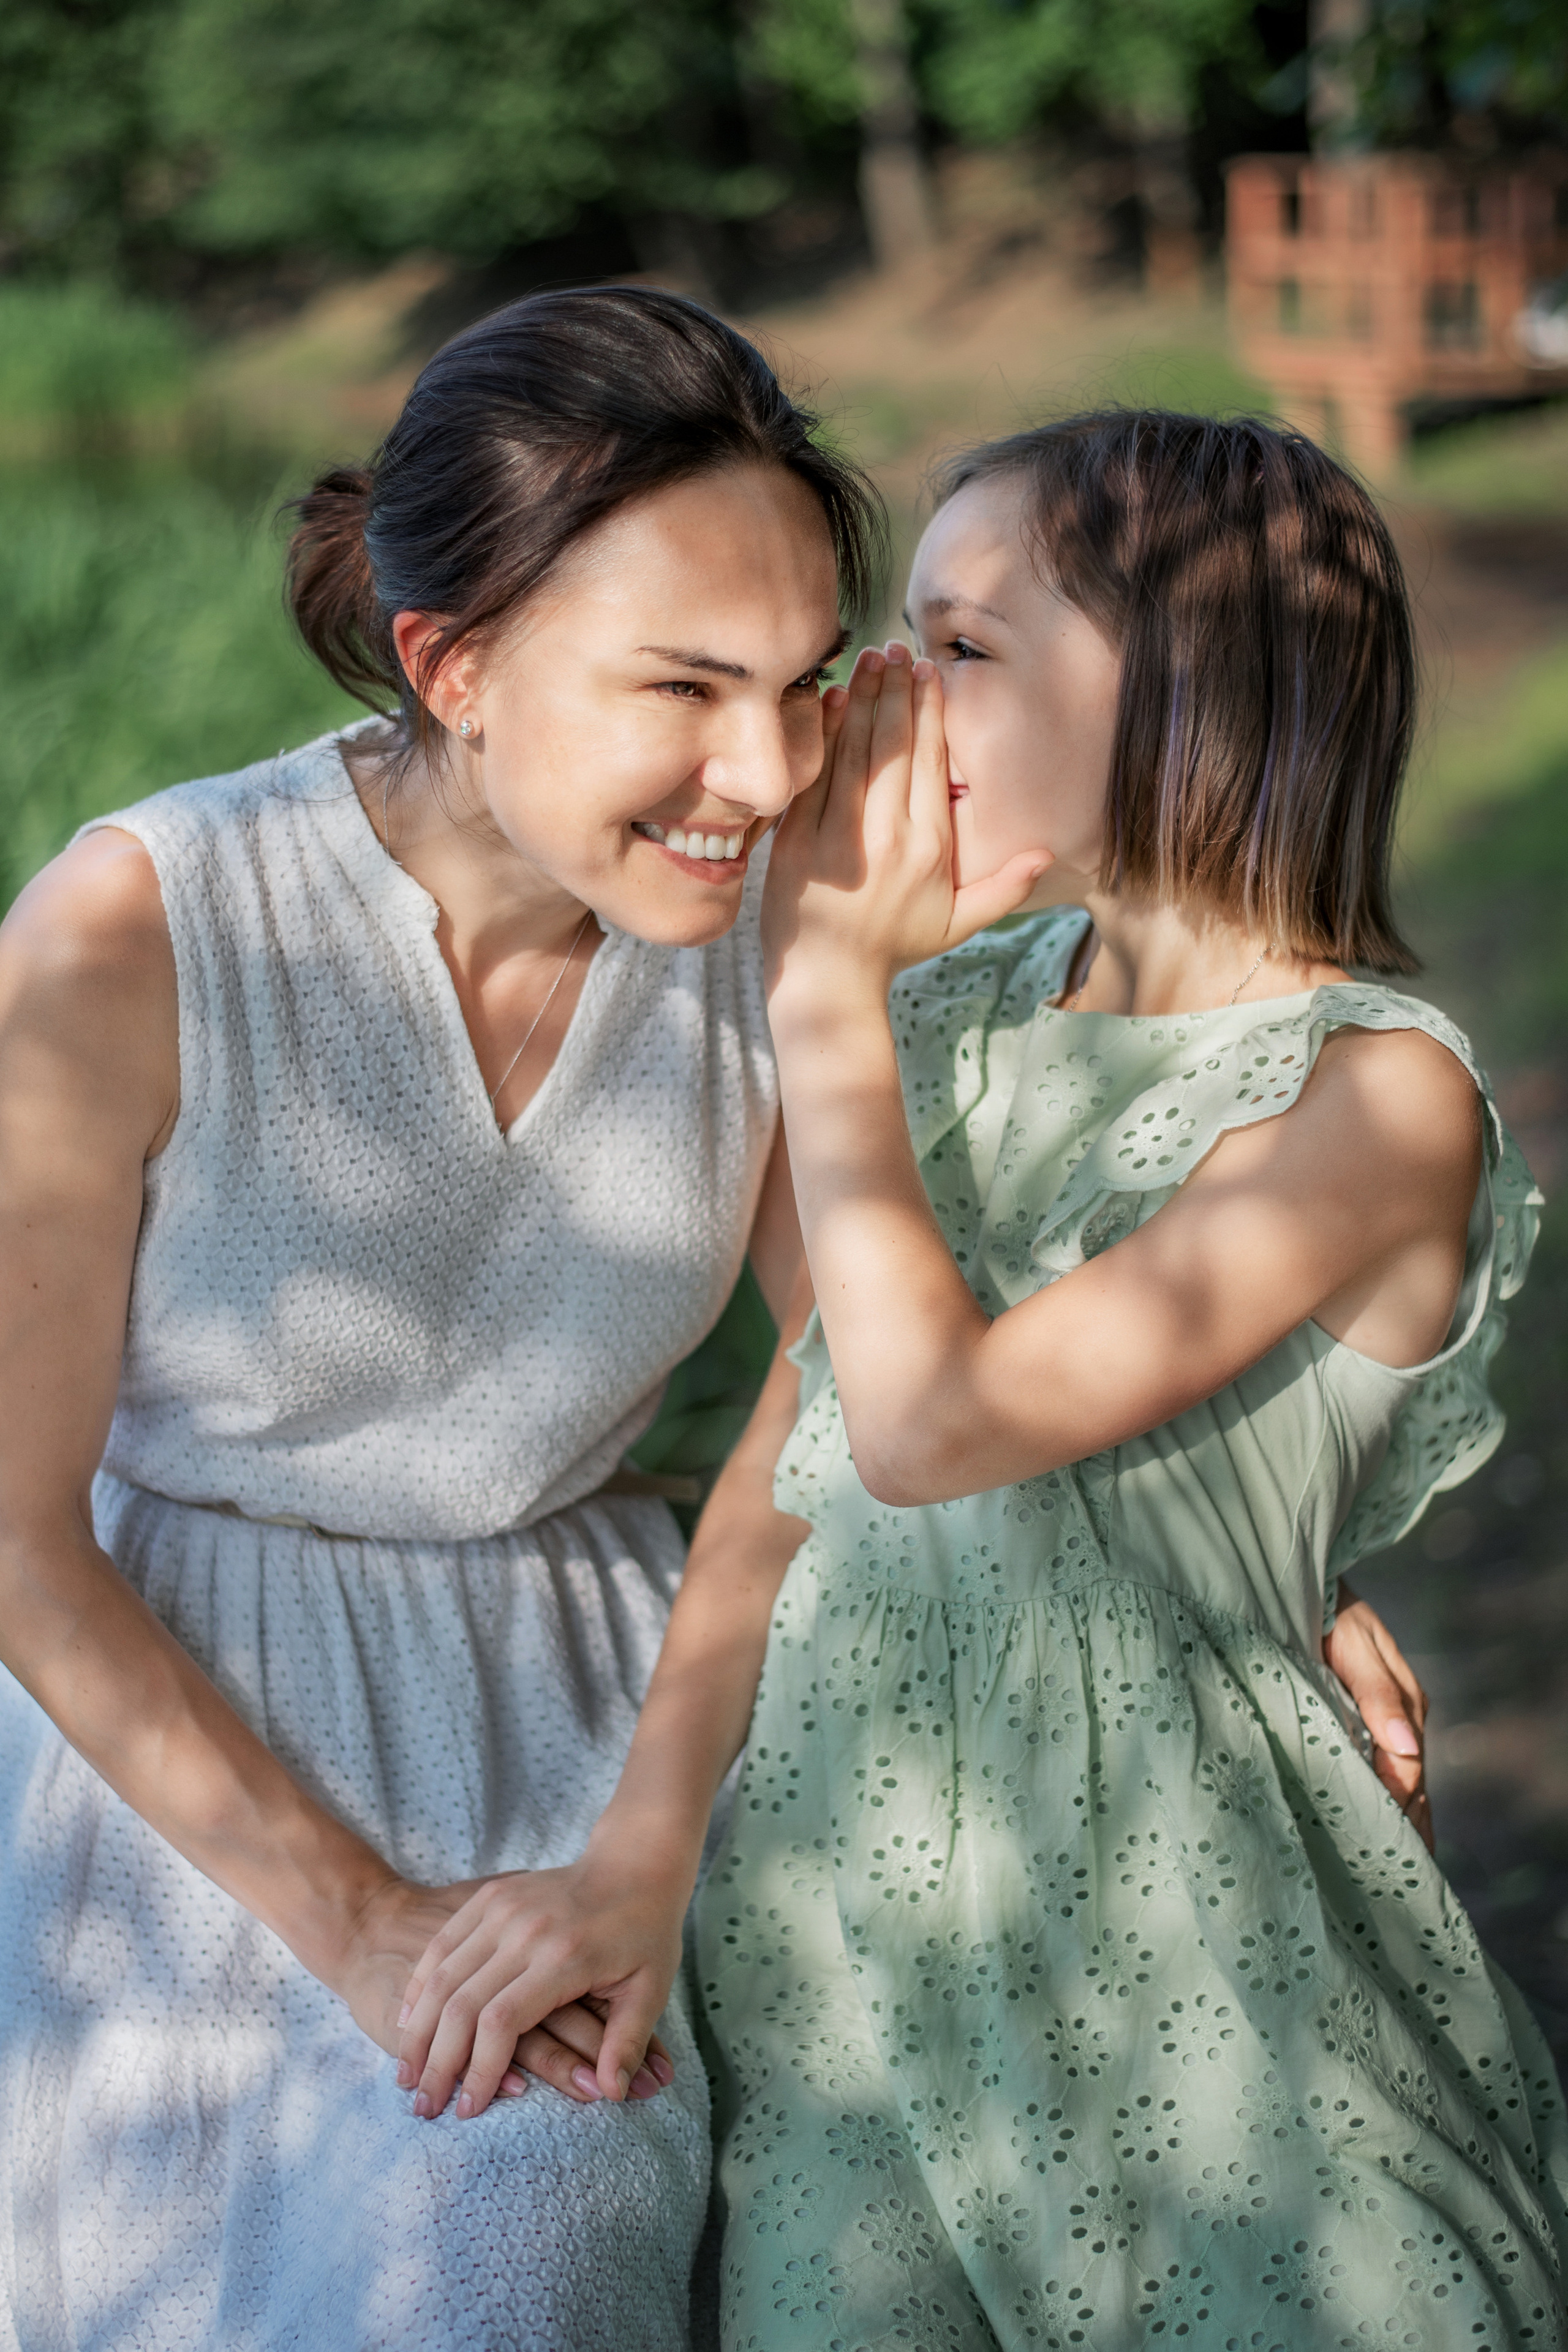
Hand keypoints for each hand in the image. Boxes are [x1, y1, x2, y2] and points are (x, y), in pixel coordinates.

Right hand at [331, 1875, 660, 2110]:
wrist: (633, 1860)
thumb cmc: (646, 1931)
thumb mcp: (651, 1988)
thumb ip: (628, 2042)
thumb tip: (611, 2095)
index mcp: (564, 1955)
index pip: (503, 2022)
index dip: (481, 2070)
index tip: (468, 2111)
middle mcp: (525, 1929)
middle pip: (462, 2003)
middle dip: (438, 2062)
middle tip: (424, 2108)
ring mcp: (503, 1908)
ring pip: (442, 1975)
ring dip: (418, 2030)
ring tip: (407, 2076)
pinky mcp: (490, 1897)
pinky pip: (443, 1945)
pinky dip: (421, 1987)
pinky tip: (410, 2023)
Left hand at [763, 643, 1049, 1005]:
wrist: (828, 982)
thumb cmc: (894, 948)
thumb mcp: (958, 924)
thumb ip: (1004, 888)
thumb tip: (1045, 853)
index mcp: (930, 849)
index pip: (933, 762)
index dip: (931, 711)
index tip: (928, 673)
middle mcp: (888, 838)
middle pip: (896, 745)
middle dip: (897, 689)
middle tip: (897, 648)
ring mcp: (839, 838)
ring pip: (857, 751)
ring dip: (865, 697)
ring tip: (870, 658)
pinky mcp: (798, 842)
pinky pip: (816, 775)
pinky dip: (826, 733)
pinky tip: (834, 697)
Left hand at [1324, 1584, 1431, 1849]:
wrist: (1304, 1587)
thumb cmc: (1327, 1611)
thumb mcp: (1353, 1646)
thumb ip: (1377, 1695)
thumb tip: (1407, 1749)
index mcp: (1407, 1702)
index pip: (1407, 1768)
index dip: (1396, 1805)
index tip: (1382, 1842)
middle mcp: (1404, 1718)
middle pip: (1411, 1783)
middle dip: (1405, 1825)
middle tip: (1390, 1875)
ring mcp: (1387, 1722)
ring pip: (1400, 1781)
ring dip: (1398, 1818)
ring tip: (1388, 1866)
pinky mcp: (1365, 1722)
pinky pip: (1380, 1769)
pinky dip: (1384, 1800)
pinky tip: (1378, 1829)